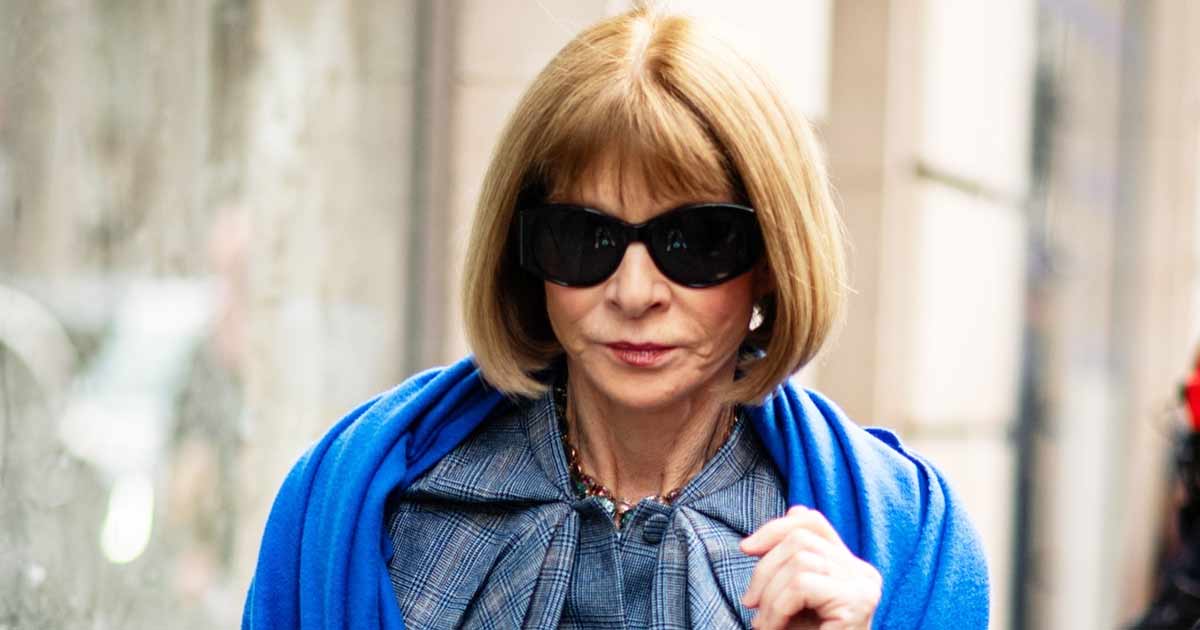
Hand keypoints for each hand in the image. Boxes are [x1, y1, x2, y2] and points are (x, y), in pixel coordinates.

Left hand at [740, 506, 880, 629]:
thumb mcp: (795, 597)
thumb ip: (795, 560)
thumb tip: (792, 508)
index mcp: (851, 566)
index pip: (813, 522)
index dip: (776, 527)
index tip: (745, 549)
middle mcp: (864, 572)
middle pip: (800, 540)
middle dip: (763, 569)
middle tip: (750, 604)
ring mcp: (864, 585)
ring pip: (797, 561)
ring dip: (768, 594)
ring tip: (764, 623)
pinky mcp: (857, 601)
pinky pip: (801, 585)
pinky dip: (777, 606)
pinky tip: (774, 628)